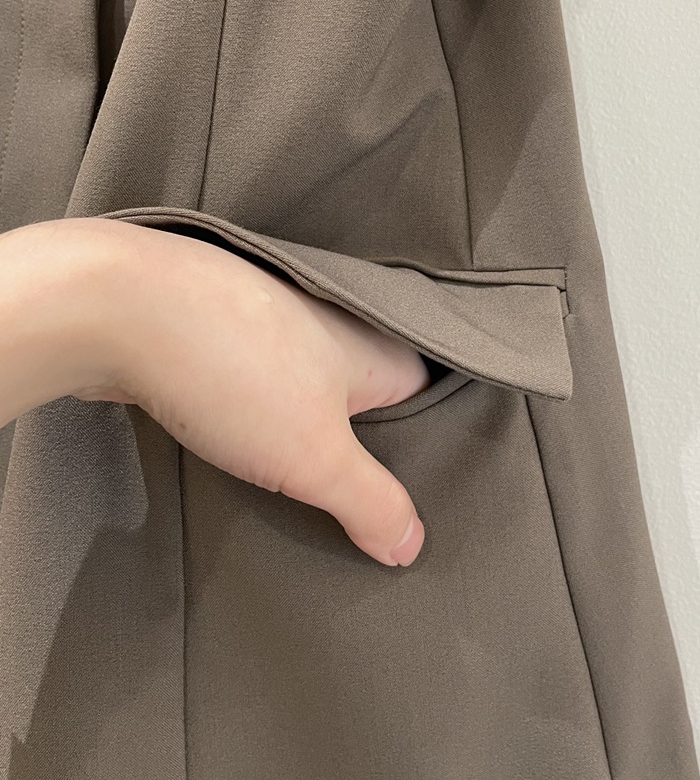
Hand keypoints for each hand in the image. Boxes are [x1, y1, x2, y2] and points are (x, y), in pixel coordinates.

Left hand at [71, 218, 430, 567]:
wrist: (118, 308)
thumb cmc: (233, 370)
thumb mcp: (317, 457)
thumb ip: (372, 502)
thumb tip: (412, 545)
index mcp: (374, 345)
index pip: (427, 398)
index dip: (425, 449)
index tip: (414, 503)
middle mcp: (331, 326)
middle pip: (365, 400)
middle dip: (358, 452)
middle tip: (358, 514)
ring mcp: (273, 326)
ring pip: (305, 394)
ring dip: (299, 437)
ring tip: (299, 493)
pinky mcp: (221, 336)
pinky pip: (256, 389)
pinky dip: (253, 420)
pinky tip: (242, 455)